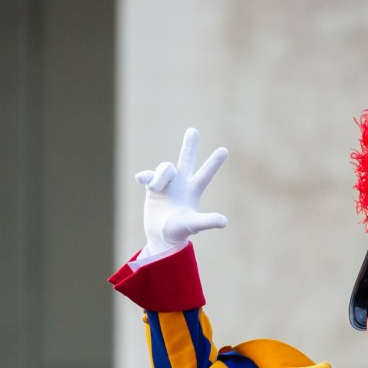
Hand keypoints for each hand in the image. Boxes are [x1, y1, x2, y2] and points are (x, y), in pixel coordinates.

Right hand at [135, 127, 228, 257]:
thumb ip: (207, 221)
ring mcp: (167, 184)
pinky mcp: (153, 187)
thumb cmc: (179, 231)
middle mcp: (182, 184)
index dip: (214, 162)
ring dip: (161, 176)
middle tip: (193, 131)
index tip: (225, 150)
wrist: (161, 236)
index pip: (206, 174)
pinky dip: (147, 176)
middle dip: (189, 145)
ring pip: (165, 168)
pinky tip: (142, 180)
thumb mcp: (194, 225)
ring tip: (157, 188)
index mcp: (193, 190)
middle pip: (186, 159)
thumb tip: (224, 222)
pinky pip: (149, 175)